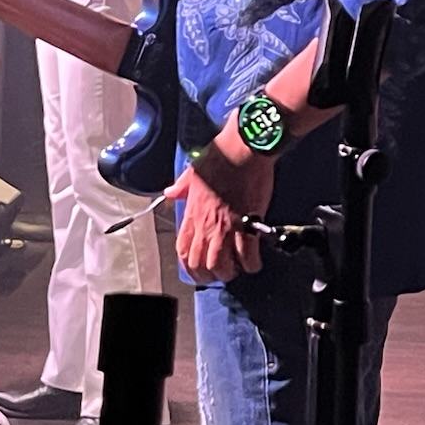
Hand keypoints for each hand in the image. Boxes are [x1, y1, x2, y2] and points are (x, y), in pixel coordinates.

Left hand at [164, 122, 275, 283]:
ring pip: (221, 265)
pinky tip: (253, 263)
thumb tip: (170, 193)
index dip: (189, 265)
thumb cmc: (219, 156)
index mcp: (193, 213)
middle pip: (200, 263)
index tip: (198, 268)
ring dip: (228, 272)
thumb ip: (181, 187)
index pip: (183, 250)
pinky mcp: (247, 224)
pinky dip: (251, 264)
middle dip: (209, 275)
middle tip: (219, 273)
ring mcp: (226, 227)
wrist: (243, 149)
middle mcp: (206, 225)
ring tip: (236, 269)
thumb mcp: (193, 171)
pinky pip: (247, 254)